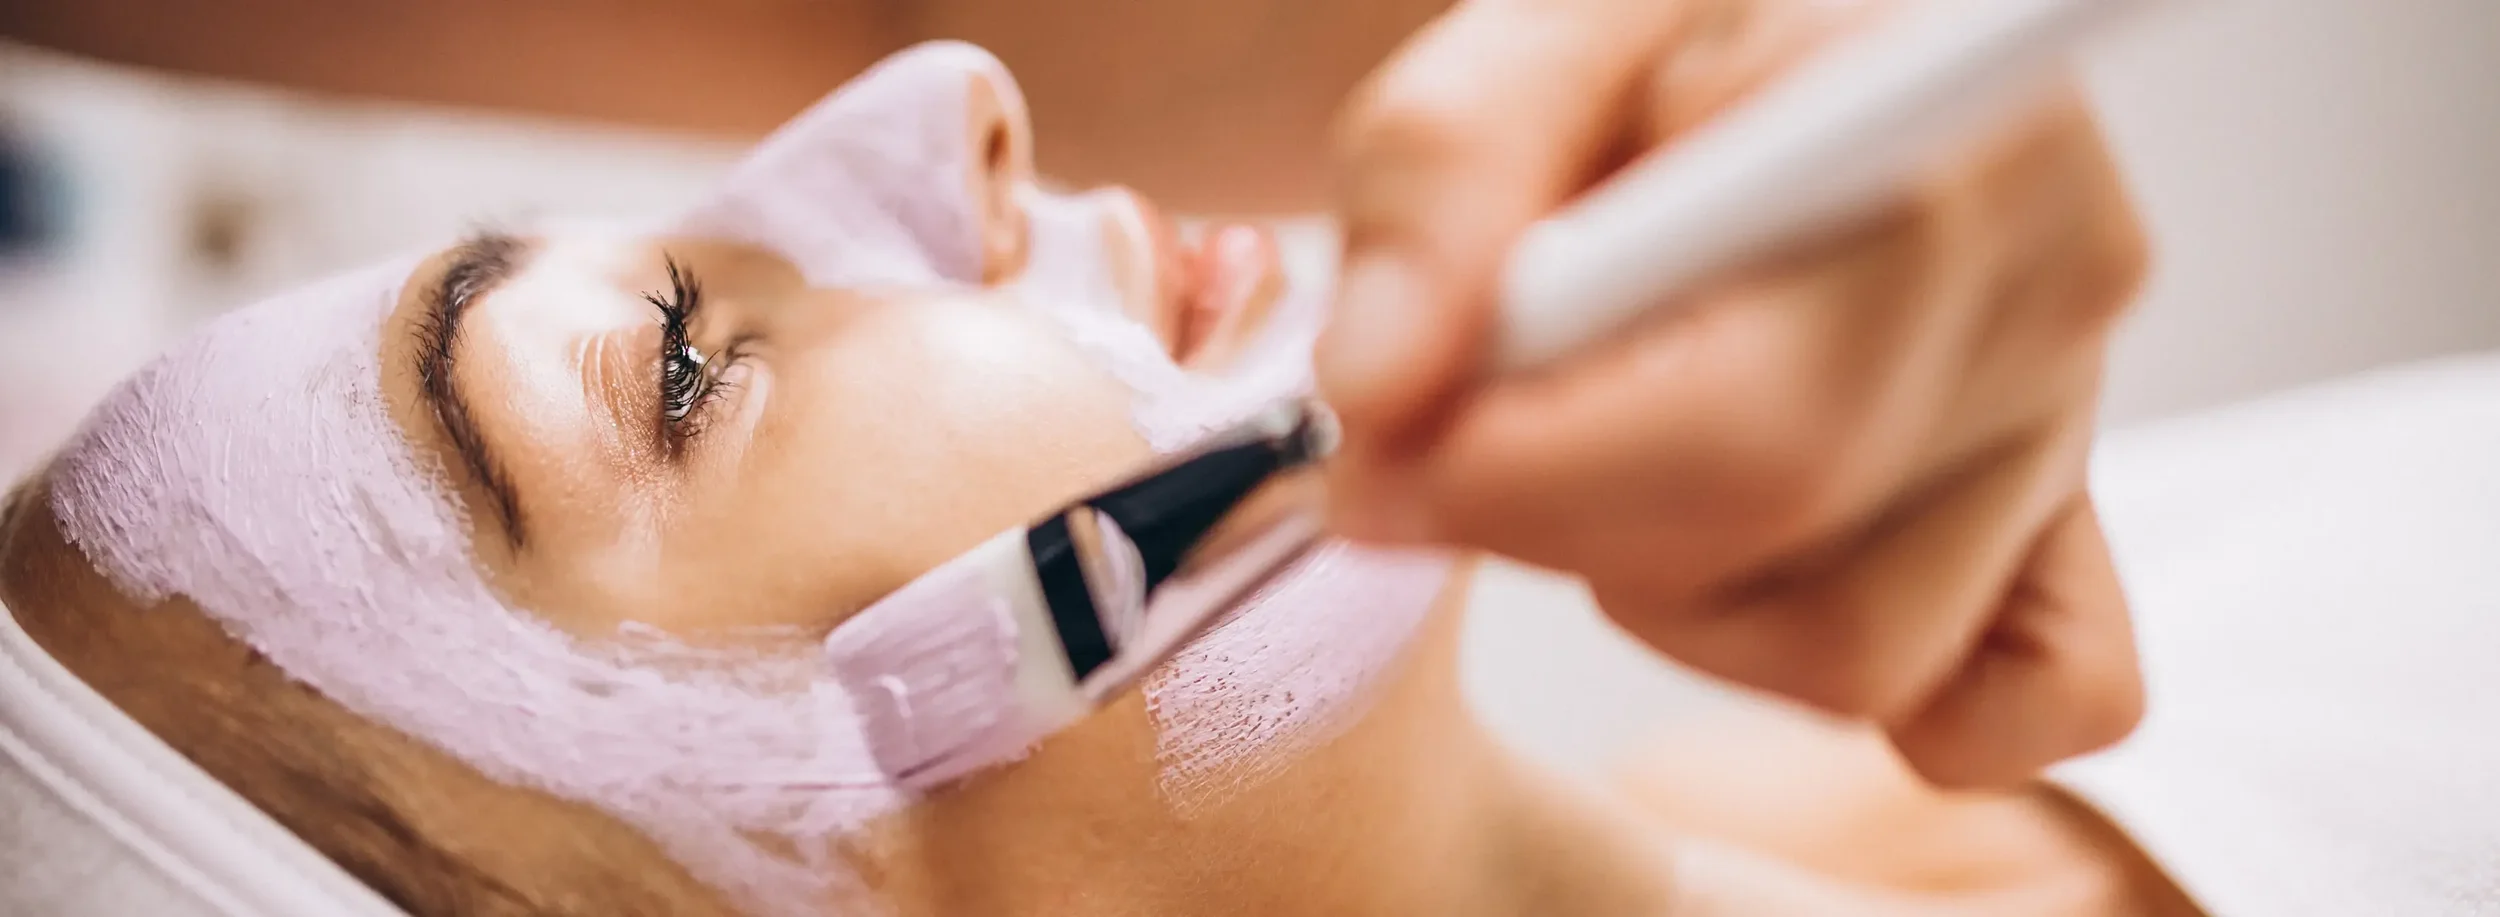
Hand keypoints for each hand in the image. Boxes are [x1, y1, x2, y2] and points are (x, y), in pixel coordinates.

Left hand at [1318, 0, 2148, 787]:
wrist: (1704, 61)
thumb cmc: (1617, 50)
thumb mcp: (1499, 52)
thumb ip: (1431, 192)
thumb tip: (1382, 397)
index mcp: (1939, 127)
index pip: (1756, 421)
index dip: (1537, 478)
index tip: (1390, 458)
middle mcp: (2053, 275)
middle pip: (1787, 541)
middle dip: (1559, 519)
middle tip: (1452, 427)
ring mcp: (2069, 413)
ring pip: (1858, 654)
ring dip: (1666, 590)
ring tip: (1601, 433)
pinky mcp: (2061, 521)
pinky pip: (2014, 712)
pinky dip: (1873, 691)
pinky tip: (1738, 571)